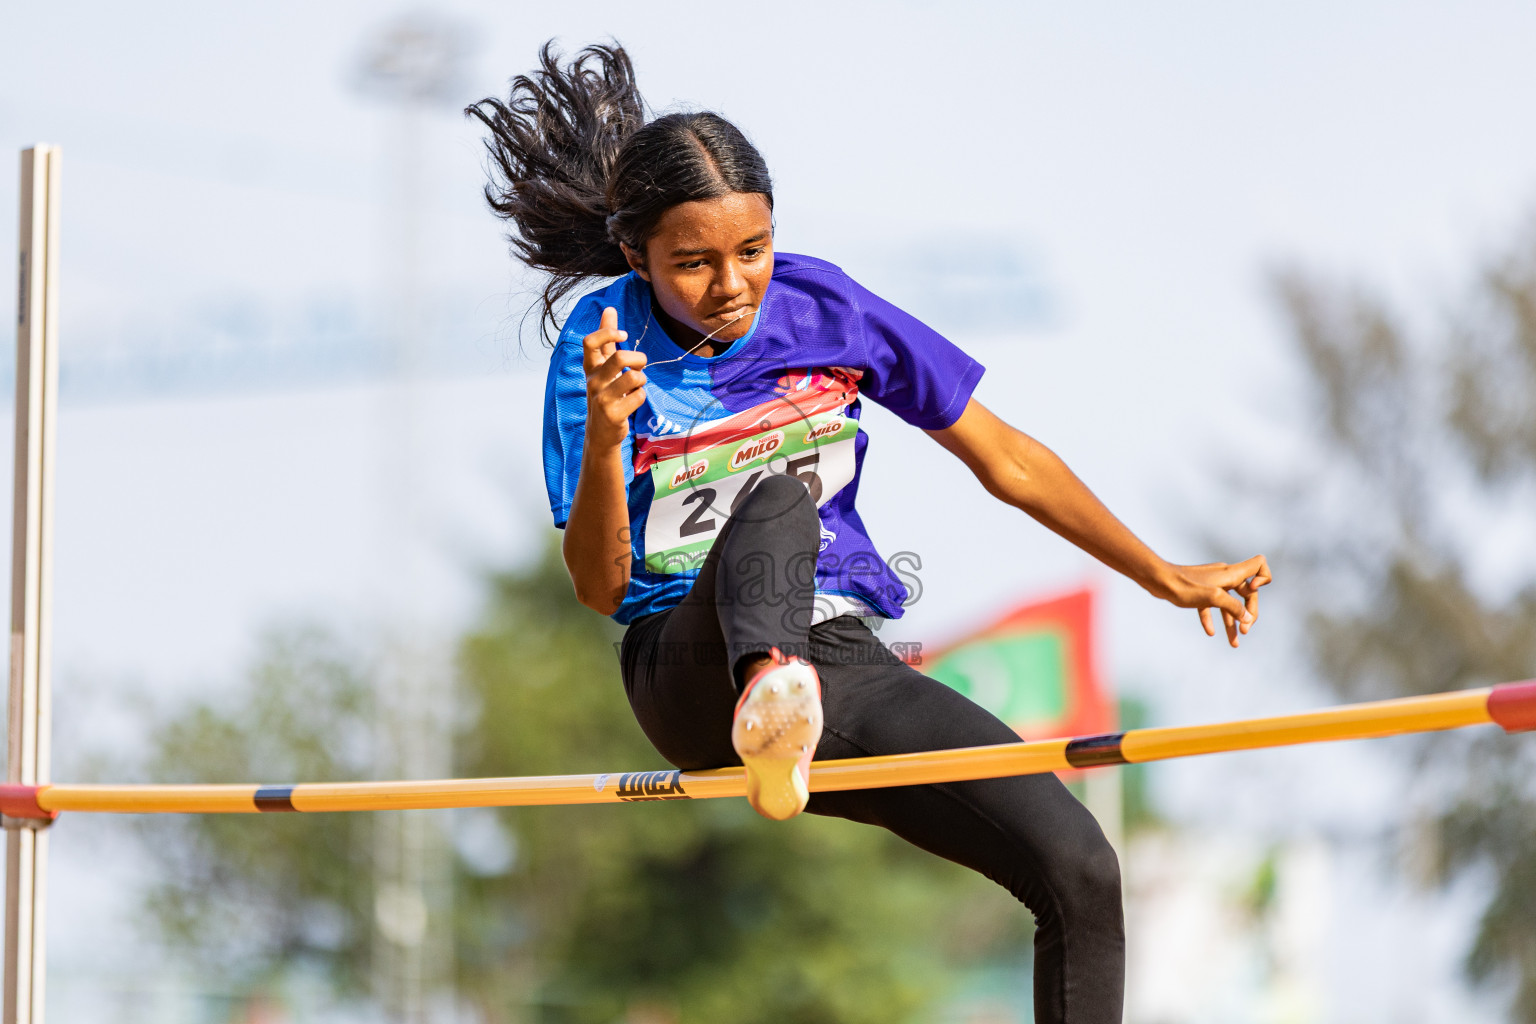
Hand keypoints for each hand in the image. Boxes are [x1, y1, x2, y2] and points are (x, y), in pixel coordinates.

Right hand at [582, 306, 647, 450]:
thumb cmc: (605, 393)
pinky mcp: (613, 414)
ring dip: (642, 379)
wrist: (600, 432)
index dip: (608, 332)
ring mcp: (602, 398)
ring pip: (634, 377)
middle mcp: (593, 381)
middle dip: (639, 358)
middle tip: (640, 365)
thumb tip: (609, 308)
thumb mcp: (602, 366)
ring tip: (636, 385)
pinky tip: (633, 401)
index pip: (590, 342)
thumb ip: (606, 339)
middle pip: (620, 358)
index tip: (624, 334)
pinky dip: (641, 396)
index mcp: (591, 367)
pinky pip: (639, 396)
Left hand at [1156, 556, 1271, 647]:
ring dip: (1232, 623)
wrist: (1157, 580)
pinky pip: (1211, 606)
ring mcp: (1211, 584)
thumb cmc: (1183, 586)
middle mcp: (1224, 577)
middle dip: (1248, 612)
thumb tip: (1247, 618)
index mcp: (1231, 573)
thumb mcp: (1213, 598)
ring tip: (1234, 643)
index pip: (1259, 565)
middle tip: (1244, 631)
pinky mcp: (1198, 592)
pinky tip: (1210, 632)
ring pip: (1228, 604)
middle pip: (1247, 593)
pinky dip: (1212, 619)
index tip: (1253, 592)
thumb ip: (1233, 607)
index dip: (1264, 578)